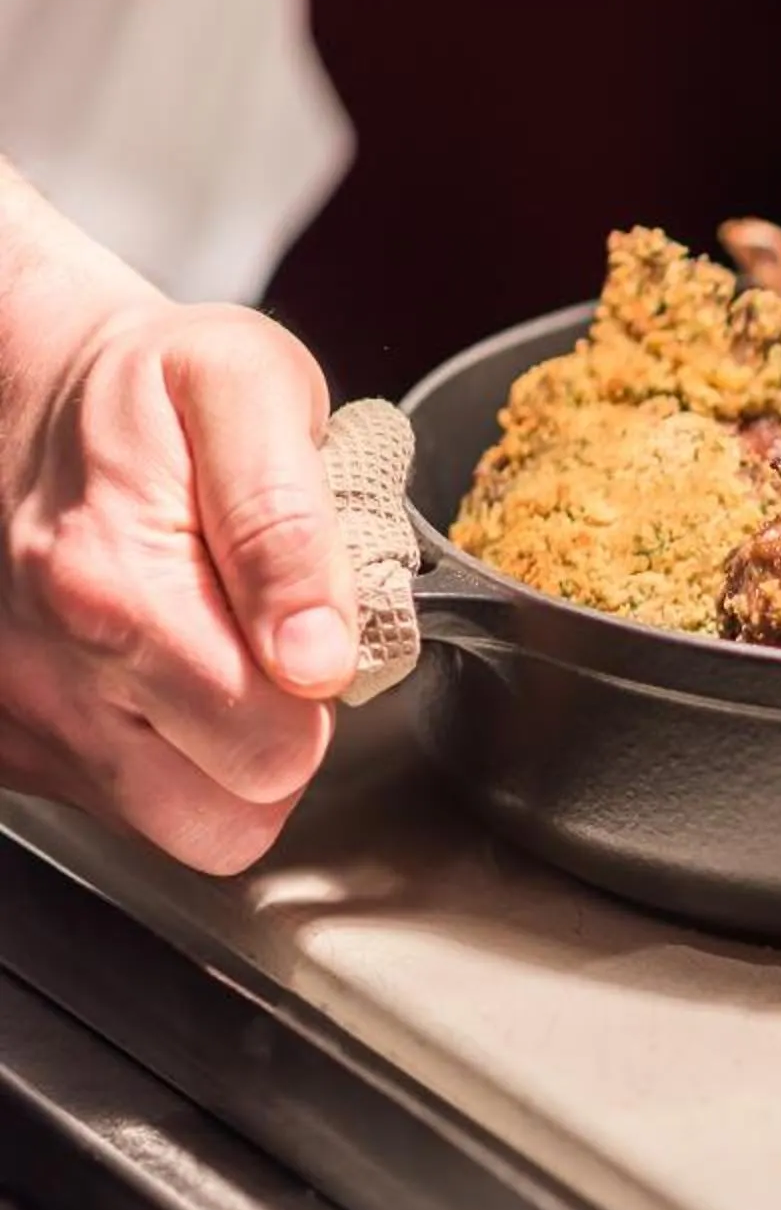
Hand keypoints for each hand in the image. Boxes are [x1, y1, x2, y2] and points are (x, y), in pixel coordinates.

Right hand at [0, 179, 353, 874]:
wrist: (15, 382)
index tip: (308, 626)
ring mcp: (21, 712)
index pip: (275, 748)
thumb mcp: (249, 392)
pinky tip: (153, 674)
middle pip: (229, 813)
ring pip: (175, 827)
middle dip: (275, 742)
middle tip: (266, 645)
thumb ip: (289, 528)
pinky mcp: (6, 740)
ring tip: (214, 661)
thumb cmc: (145, 386)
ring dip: (216, 765)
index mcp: (112, 589)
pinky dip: (153, 759)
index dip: (320, 694)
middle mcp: (49, 670)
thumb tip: (317, 659)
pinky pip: (115, 807)